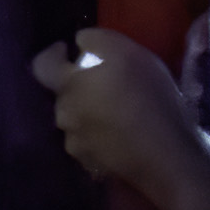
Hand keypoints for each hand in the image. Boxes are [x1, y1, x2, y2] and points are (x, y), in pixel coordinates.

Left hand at [34, 35, 205, 194]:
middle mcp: (64, 117)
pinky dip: (103, 139)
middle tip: (106, 82)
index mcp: (67, 87)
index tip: (69, 50)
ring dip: (90, 114)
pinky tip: (125, 136)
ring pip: (77, 122)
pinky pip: (93, 146)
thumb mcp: (125, 50)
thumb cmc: (147, 98)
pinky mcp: (96, 168)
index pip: (42, 65)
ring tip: (118, 112)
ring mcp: (79, 147)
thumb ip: (94, 40)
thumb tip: (79, 44)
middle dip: (78, 86)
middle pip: (63, 95)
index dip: (53, 54)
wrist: (168, 158)